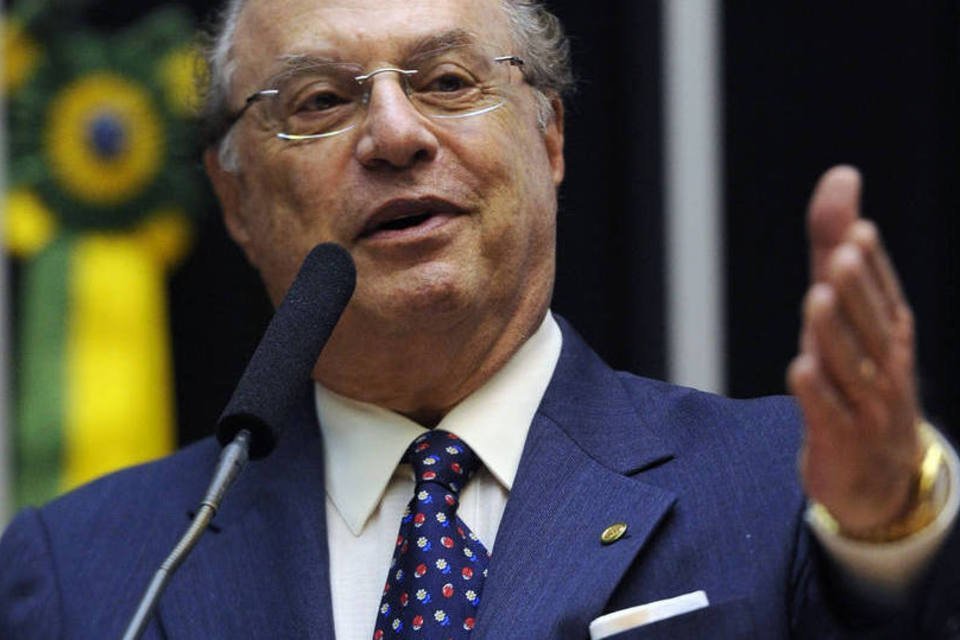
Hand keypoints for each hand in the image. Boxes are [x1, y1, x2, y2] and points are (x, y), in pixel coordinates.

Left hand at [787, 165, 922, 535]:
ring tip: (817, 297)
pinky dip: (816, 394)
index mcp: (890, 331)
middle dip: (857, 291)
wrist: (878, 471)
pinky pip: (828, 415)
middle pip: (871, 325)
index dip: (872, 267)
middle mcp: (884, 365)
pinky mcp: (838, 438)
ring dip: (834, 333)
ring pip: (851, 366)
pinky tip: (801, 368)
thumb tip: (842, 174)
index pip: (884, 295)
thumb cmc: (858, 372)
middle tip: (843, 256)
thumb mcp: (848, 309)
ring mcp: (865, 405)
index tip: (857, 233)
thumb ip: (835, 245)